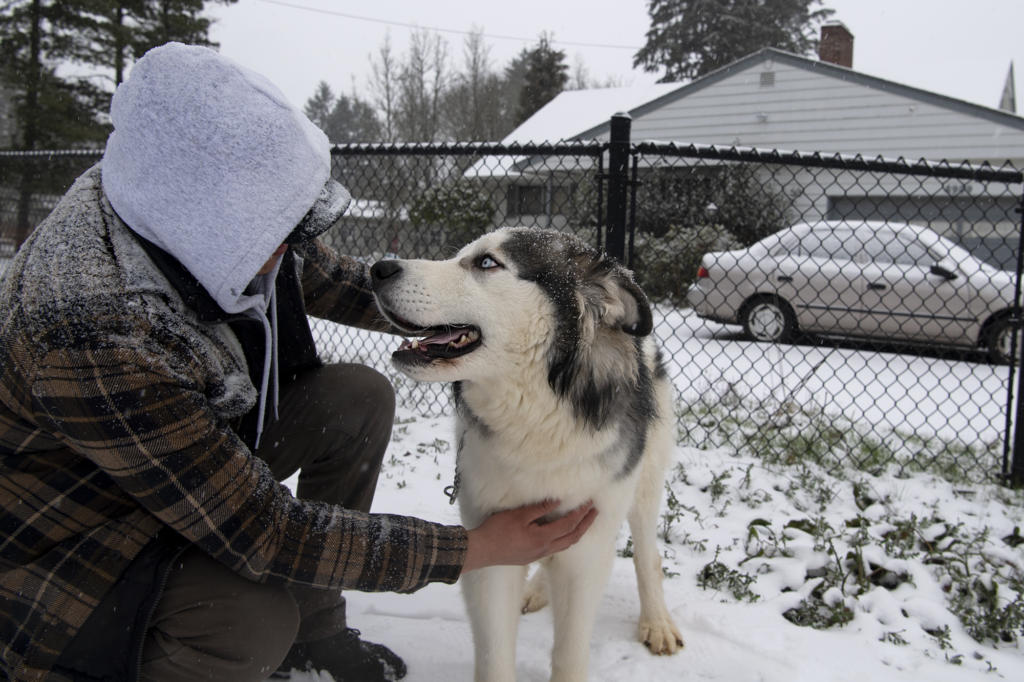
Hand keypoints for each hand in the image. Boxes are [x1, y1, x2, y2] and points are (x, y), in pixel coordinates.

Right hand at [461, 499, 597, 573]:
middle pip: (572, 538)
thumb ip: (540, 508)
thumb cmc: (497, 530)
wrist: (481, 551)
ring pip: (565, 545)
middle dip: (585, 525)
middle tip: (595, 512)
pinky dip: (565, 538)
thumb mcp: (518, 515)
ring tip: (583, 522)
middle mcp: (544, 549)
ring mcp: (538, 555)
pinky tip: (562, 532)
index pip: (569, 525)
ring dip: (576, 533)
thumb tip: (558, 501)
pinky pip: (555, 548)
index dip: (581, 514)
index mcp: (543, 538)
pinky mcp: (531, 557)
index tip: (590, 504)